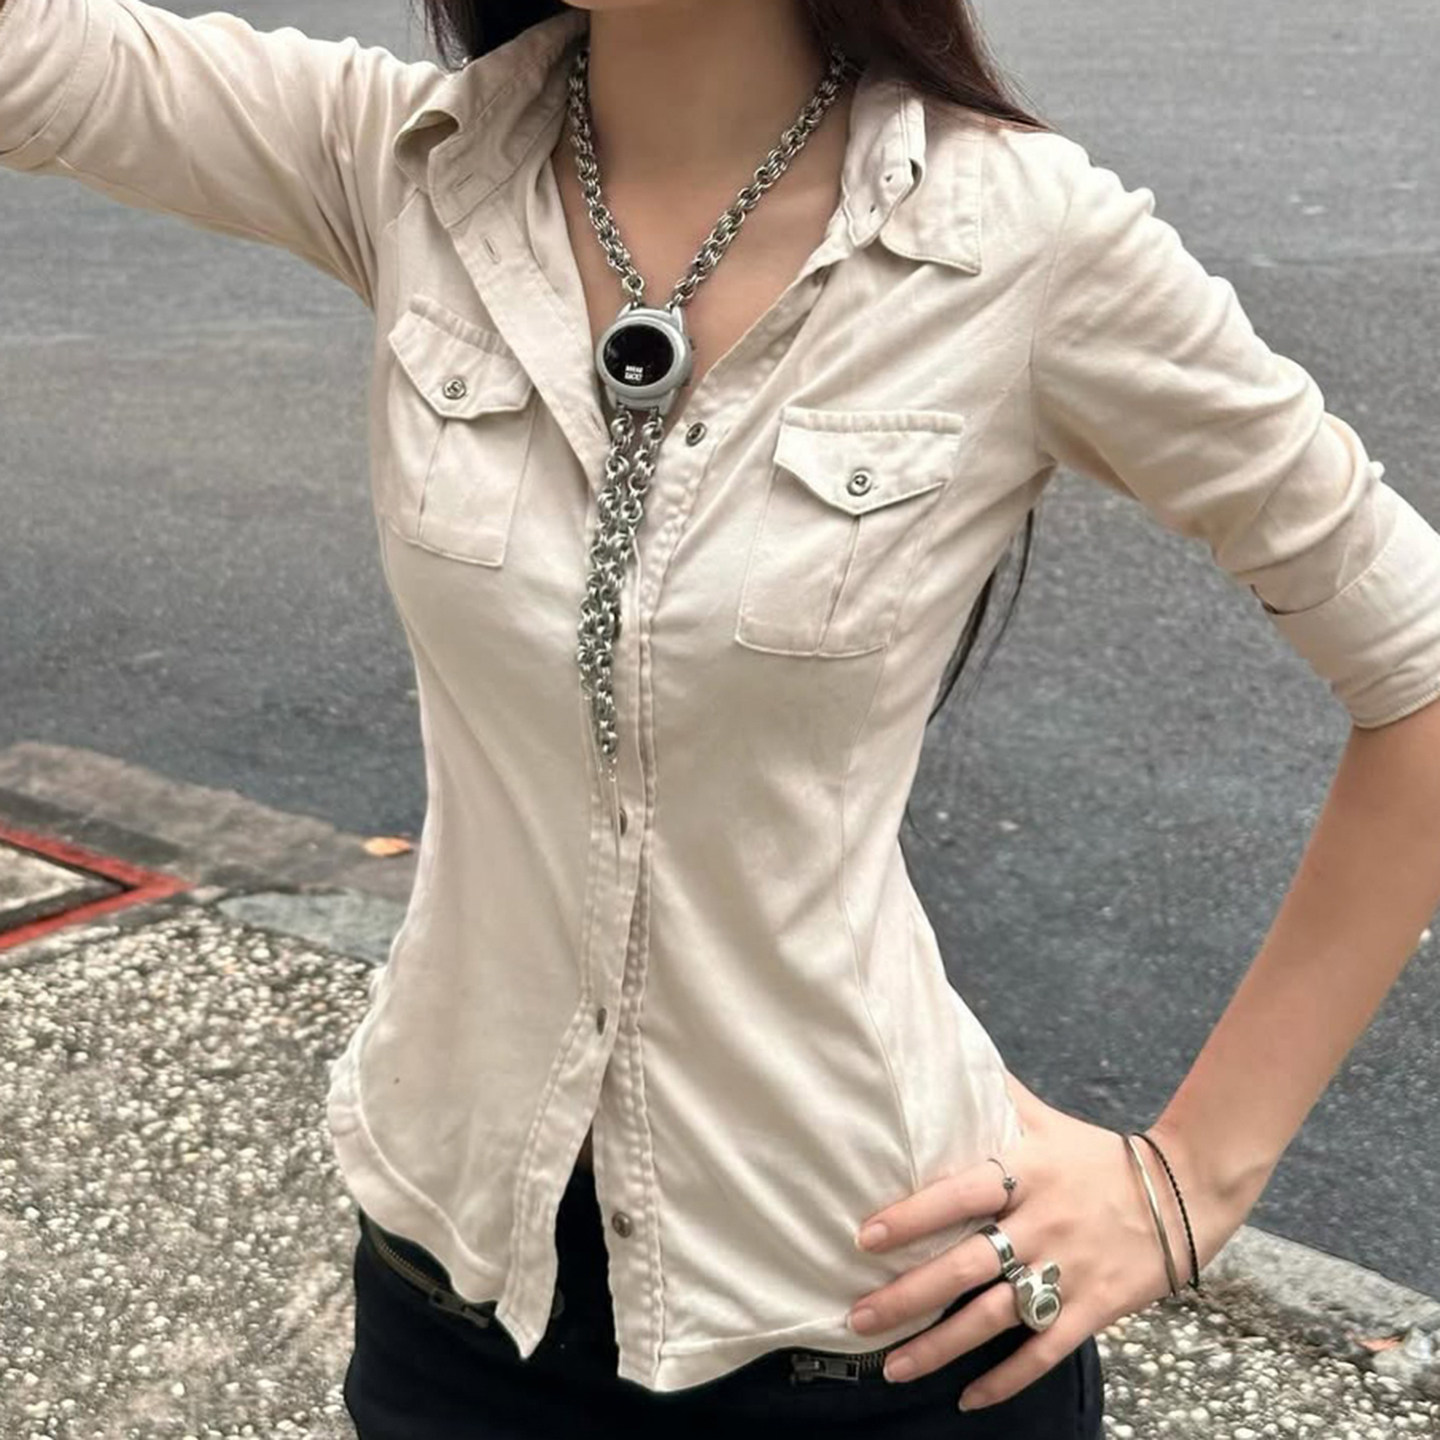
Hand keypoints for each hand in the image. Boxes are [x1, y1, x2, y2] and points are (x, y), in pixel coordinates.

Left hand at [845, 1072, 1249, 1410]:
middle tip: (858, 1318)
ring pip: (995, 1318)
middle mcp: (1041, 1223)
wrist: (1186, 1189)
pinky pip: (1044, 1351)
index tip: (866, 1237)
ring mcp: (1068, 1271)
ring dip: (940, 1347)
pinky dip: (1006, 1379)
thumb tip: (943, 1045)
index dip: (912, 1216)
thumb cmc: (1099, 1155)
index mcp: (1026, 1173)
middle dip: (908, 1296)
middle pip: (967, 1265)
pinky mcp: (1094, 1308)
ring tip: (893, 1367)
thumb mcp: (1045, 1119)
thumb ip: (994, 1093)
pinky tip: (968, 1398)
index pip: (959, 1194)